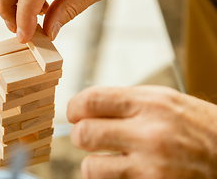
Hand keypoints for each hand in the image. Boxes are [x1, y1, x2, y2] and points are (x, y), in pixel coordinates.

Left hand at [67, 86, 216, 178]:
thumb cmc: (197, 126)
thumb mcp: (165, 101)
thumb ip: (126, 103)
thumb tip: (86, 107)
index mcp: (151, 104)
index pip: (92, 100)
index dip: (74, 107)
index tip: (74, 113)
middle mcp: (150, 134)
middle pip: (84, 134)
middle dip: (81, 135)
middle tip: (90, 137)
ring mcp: (152, 168)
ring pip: (91, 167)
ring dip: (94, 163)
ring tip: (110, 159)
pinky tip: (126, 172)